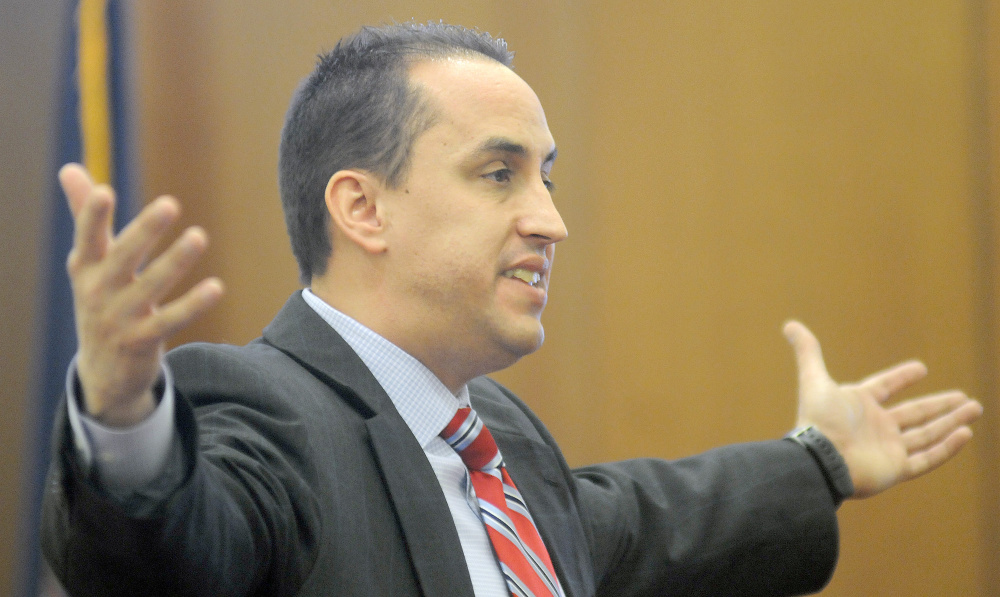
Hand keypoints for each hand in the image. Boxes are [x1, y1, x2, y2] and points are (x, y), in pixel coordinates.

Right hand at [62, 163, 223, 425]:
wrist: (102, 370)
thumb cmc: (101, 299)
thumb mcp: (89, 262)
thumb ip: (86, 216)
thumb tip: (71, 168)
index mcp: (86, 267)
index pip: (87, 237)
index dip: (92, 216)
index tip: (103, 191)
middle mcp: (99, 291)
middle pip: (123, 257)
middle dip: (144, 231)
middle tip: (170, 204)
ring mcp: (120, 318)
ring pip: (151, 287)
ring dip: (176, 261)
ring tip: (199, 235)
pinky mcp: (143, 341)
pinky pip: (171, 320)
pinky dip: (193, 304)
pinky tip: (216, 287)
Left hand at [783, 320, 981, 498]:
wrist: (820, 460)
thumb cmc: (818, 421)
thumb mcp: (814, 380)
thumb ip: (807, 352)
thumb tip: (789, 325)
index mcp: (858, 406)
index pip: (884, 387)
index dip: (901, 377)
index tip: (921, 368)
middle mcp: (875, 427)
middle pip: (914, 413)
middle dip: (940, 405)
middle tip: (965, 397)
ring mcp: (887, 449)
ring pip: (927, 434)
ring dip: (951, 421)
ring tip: (975, 408)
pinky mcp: (896, 469)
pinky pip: (927, 458)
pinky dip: (946, 448)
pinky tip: (965, 434)